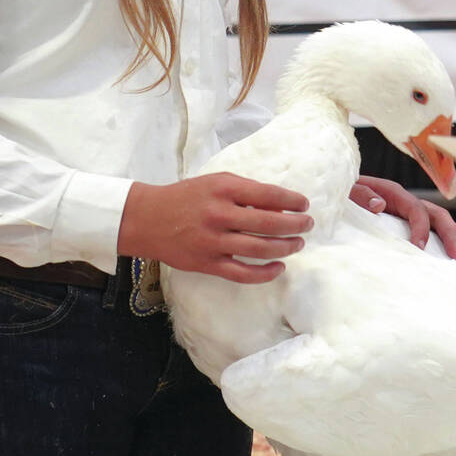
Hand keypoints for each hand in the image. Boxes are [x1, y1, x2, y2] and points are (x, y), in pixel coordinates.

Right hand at [119, 174, 312, 283]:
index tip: (303, 204)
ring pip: (260, 249)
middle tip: (308, 225)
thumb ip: (244, 191)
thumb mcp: (214, 183)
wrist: (147, 219)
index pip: (268, 194)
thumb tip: (279, 206)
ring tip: (297, 244)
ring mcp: (213, 241)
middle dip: (295, 225)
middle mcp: (219, 214)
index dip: (292, 200)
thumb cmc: (186, 197)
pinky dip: (265, 272)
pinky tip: (278, 267)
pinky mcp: (207, 263)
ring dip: (285, 247)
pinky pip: (243, 273)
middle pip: (269, 223)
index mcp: (223, 189)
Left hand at [351, 175, 455, 255]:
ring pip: (440, 220)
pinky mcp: (407, 221)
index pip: (416, 209)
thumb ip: (362, 195)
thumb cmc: (344, 193)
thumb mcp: (349, 191)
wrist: (341, 191)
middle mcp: (406, 201)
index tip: (420, 247)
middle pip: (436, 214)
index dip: (421, 228)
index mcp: (393, 193)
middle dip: (450, 233)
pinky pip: (432, 228)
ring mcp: (409, 211)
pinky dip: (446, 238)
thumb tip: (379, 205)